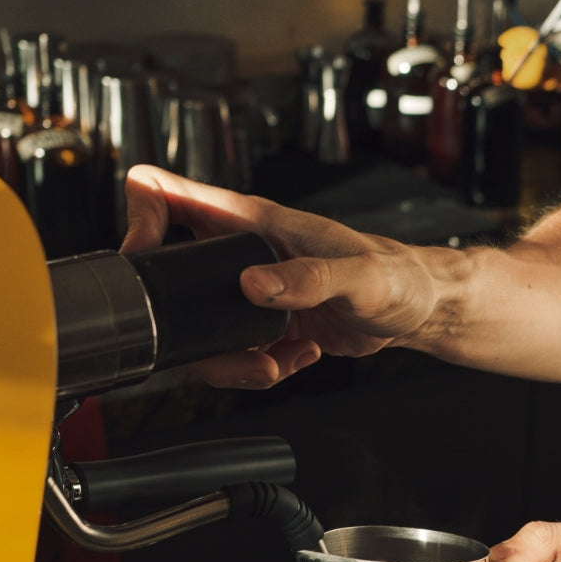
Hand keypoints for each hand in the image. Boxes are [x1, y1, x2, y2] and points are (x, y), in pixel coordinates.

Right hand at [121, 165, 440, 387]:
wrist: (419, 308)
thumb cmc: (397, 276)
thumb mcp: (358, 277)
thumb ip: (309, 279)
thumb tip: (253, 284)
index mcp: (256, 223)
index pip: (170, 194)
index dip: (140, 218)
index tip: (143, 259)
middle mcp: (245, 253)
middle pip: (172, 276)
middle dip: (185, 322)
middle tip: (224, 347)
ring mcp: (252, 290)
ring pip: (201, 327)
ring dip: (229, 359)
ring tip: (273, 364)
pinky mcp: (266, 323)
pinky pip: (236, 351)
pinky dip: (260, 367)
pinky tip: (296, 358)